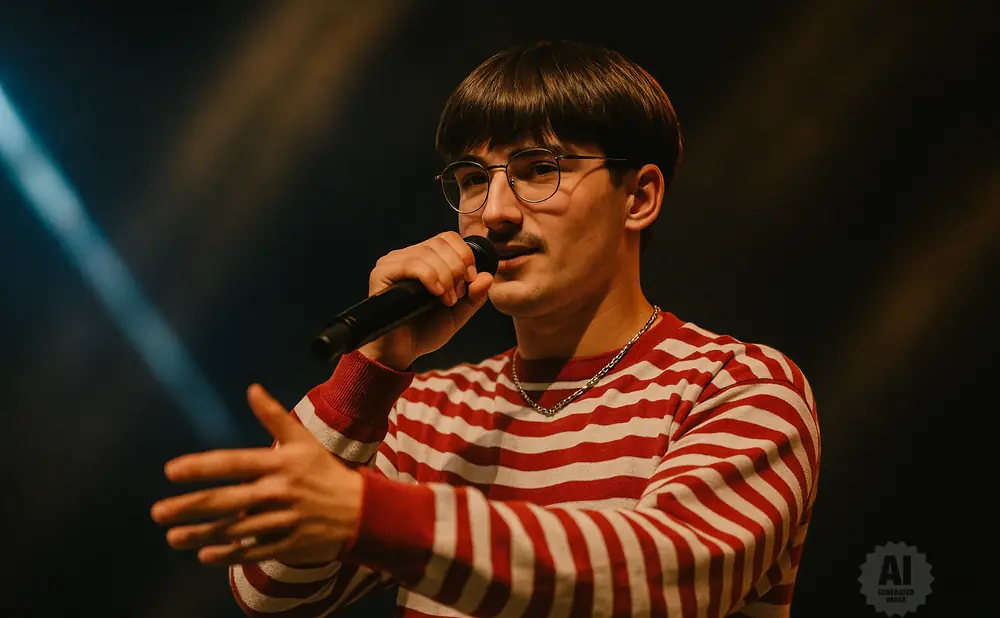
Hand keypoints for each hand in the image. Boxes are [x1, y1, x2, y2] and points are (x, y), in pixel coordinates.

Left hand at [151, 384, 362, 565]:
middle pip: (226, 501)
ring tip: (172, 537)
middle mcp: (279, 492)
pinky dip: (228, 555)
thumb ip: (274, 416)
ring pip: (234, 530)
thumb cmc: (326, 472)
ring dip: (200, 534)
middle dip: (188, 507)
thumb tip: (252, 388)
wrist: (362, 510)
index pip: (233, 463)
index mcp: (280, 463)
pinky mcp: (287, 545)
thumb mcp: (303, 441)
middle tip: (157, 512)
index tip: (171, 471)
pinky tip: (204, 556)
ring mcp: (283, 521)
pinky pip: (252, 552)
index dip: (200, 467)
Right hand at [360, 231, 493, 369]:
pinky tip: (436, 294)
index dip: (464, 255)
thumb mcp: (458, 313)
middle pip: (441, 243)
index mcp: (425, 259)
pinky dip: (430, 277)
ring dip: (446, 276)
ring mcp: (393, 262)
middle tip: (457, 294)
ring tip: (446, 300)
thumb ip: (474, 296)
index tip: (470, 279)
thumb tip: (487, 276)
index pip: (448, 238)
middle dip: (457, 269)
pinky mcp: (382, 273)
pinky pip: (412, 263)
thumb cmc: (425, 331)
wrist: (402, 352)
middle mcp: (408, 255)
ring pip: (428, 252)